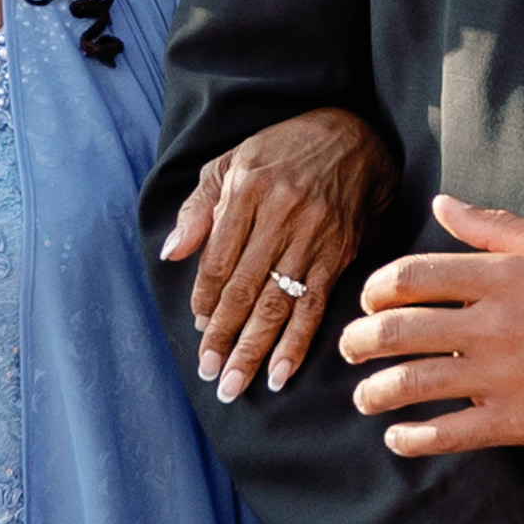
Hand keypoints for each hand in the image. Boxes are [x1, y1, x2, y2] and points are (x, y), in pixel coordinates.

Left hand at [165, 105, 393, 402]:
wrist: (354, 138)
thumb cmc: (282, 150)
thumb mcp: (231, 162)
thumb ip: (198, 208)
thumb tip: (170, 252)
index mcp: (247, 191)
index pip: (218, 259)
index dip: (205, 300)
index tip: (198, 329)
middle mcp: (280, 215)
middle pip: (245, 289)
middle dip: (224, 337)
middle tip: (210, 375)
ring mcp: (313, 237)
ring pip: (278, 304)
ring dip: (254, 349)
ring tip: (236, 385)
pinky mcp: (339, 254)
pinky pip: (314, 305)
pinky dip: (297, 343)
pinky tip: (281, 373)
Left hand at [344, 196, 523, 458]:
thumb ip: (495, 229)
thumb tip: (441, 204)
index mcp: (503, 278)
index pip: (413, 276)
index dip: (378, 289)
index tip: (371, 301)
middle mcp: (496, 325)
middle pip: (401, 330)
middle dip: (361, 340)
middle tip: (350, 349)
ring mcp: (505, 376)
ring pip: (415, 383)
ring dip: (376, 392)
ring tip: (366, 396)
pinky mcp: (519, 421)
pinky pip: (449, 434)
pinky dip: (414, 438)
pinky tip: (399, 437)